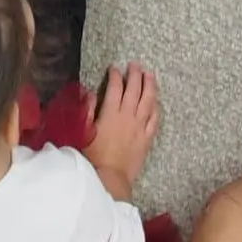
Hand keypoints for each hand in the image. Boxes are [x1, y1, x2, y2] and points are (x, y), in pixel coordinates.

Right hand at [84, 64, 159, 198]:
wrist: (111, 177)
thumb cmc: (93, 155)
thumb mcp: (84, 130)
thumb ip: (87, 110)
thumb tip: (90, 93)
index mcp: (111, 112)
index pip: (115, 87)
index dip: (115, 75)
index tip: (114, 68)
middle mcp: (127, 116)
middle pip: (134, 89)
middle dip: (135, 74)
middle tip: (135, 64)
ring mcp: (140, 127)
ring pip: (148, 101)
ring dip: (149, 86)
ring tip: (150, 75)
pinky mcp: (147, 139)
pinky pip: (155, 119)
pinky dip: (156, 108)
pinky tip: (156, 101)